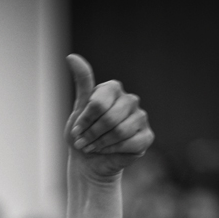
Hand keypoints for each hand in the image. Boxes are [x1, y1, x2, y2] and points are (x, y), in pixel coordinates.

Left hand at [65, 54, 153, 179]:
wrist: (89, 160)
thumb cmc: (82, 134)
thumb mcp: (78, 109)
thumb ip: (81, 83)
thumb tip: (71, 57)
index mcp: (113, 89)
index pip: (97, 103)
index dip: (84, 120)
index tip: (76, 130)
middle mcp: (130, 100)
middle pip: (108, 118)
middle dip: (91, 134)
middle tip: (82, 142)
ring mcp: (141, 117)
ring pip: (119, 131)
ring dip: (100, 144)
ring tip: (92, 147)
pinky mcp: (147, 136)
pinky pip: (130, 143)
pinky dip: (112, 151)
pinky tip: (106, 151)